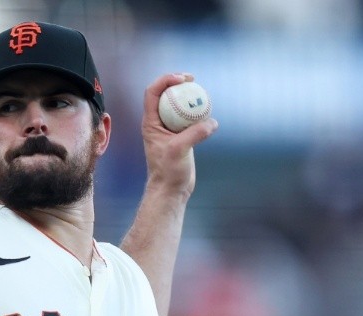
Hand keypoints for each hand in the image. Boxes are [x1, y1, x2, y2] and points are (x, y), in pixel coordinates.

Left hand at [142, 73, 217, 198]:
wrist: (171, 189)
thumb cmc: (168, 172)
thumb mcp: (179, 150)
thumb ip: (194, 134)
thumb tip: (212, 122)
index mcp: (150, 123)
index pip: (152, 93)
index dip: (165, 80)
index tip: (182, 79)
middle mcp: (158, 123)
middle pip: (165, 94)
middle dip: (177, 83)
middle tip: (192, 78)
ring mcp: (170, 130)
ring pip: (177, 106)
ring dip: (188, 96)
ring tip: (201, 92)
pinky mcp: (181, 136)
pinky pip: (188, 118)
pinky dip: (197, 112)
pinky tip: (207, 112)